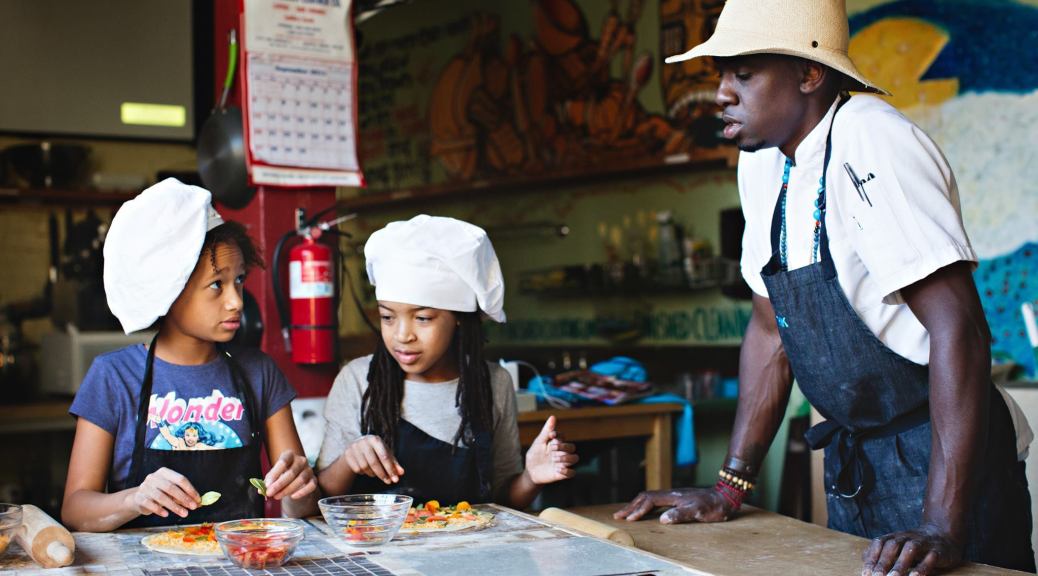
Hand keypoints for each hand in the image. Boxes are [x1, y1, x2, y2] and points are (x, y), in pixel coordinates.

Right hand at [132, 467, 199, 518]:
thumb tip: (198, 503)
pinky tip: (166, 514)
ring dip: (175, 506)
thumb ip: (184, 496)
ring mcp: (145, 487)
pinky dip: (159, 510)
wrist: (138, 498)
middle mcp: (154, 477)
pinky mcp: (139, 498)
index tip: (198, 500)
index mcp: (164, 472)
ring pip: (162, 497)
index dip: (190, 490)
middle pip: (171, 488)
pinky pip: (150, 504)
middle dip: (184, 498)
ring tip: (184, 514)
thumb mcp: (172, 492)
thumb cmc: (160, 493)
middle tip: (193, 507)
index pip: (180, 479)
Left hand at [264, 449, 317, 500]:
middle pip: (292, 472)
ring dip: (288, 490)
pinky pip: (311, 485)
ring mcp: (308, 469)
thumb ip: (268, 481)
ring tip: (277, 496)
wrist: (294, 476)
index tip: (267, 485)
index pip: (283, 462)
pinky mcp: (313, 478)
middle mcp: (301, 460)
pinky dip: (302, 492)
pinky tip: (293, 497)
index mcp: (289, 455)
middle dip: (279, 484)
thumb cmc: (282, 474)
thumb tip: (261, 490)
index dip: (275, 474)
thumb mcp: (274, 474)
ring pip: (301, 479)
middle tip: (270, 493)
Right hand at [342, 435, 404, 484]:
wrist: (357, 445)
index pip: (384, 456)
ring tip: (376, 473)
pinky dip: (364, 473)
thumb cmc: (375, 449)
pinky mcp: (347, 455)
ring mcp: (354, 448)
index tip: (395, 479)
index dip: (390, 469)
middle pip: (374, 462)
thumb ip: (394, 463)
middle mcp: (364, 442)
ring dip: (373, 473)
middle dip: (382, 474)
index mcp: (375, 440)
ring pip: (364, 467)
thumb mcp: (385, 453)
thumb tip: (401, 473)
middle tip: (388, 481)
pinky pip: (357, 469)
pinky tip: (367, 470)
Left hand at [524, 416, 578, 484]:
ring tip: (555, 460)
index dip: (558, 435)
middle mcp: (561, 452)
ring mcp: (562, 463)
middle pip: (572, 447)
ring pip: (575, 458)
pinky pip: (572, 473)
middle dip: (564, 447)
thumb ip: (546, 431)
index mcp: (556, 443)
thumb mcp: (539, 442)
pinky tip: (557, 470)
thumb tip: (553, 416)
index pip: (563, 436)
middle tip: (552, 449)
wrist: (530, 472)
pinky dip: (567, 471)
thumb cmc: (535, 455)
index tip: (551, 435)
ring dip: (567, 458)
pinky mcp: (562, 474)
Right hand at [613, 487, 732, 523]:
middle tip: (618, 516)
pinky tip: (644, 510)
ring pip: (649, 497)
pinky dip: (644, 505)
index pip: (649, 501)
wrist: (724, 496)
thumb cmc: (712, 506)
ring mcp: (673, 496)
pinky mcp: (676, 499)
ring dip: (636, 505)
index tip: (628, 520)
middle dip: (630, 506)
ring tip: (626, 513)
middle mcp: (670, 494)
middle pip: (644, 497)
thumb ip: (680, 515)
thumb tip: (662, 519)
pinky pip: (655, 500)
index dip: (638, 510)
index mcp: (672, 496)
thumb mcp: (697, 511)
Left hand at [861, 528, 962, 575]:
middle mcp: (907, 537)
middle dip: (883, 562)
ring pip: (910, 550)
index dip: (872, 558)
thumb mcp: (897, 546)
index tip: (866, 573)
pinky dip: (922, 568)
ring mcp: (923, 543)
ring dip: (900, 564)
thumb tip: (865, 560)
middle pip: (892, 545)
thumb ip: (881, 552)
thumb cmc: (914, 545)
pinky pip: (930, 558)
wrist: (943, 535)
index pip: (879, 543)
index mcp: (895, 537)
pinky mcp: (938, 551)